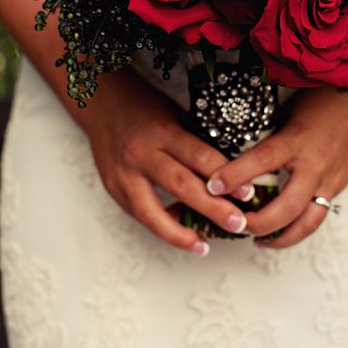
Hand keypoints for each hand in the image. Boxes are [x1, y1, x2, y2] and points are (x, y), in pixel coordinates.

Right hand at [83, 68, 253, 255]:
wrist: (99, 101)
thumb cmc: (143, 105)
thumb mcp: (174, 115)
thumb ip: (194, 142)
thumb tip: (229, 170)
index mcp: (163, 131)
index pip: (199, 157)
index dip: (225, 177)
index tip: (248, 192)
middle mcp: (142, 154)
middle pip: (182, 185)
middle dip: (213, 209)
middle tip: (238, 224)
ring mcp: (124, 173)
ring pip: (153, 211)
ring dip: (180, 232)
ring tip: (203, 245)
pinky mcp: (113, 187)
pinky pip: (139, 214)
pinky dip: (160, 227)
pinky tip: (179, 237)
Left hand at [206, 74, 347, 248]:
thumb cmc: (324, 96)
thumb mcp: (289, 110)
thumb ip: (268, 135)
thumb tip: (239, 153)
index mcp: (297, 139)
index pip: (261, 162)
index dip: (234, 176)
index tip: (212, 186)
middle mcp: (315, 165)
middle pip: (285, 208)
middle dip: (257, 224)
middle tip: (235, 225)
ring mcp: (331, 179)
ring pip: (306, 223)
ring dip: (281, 238)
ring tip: (258, 241)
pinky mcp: (340, 185)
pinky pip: (319, 214)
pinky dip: (299, 226)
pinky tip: (283, 228)